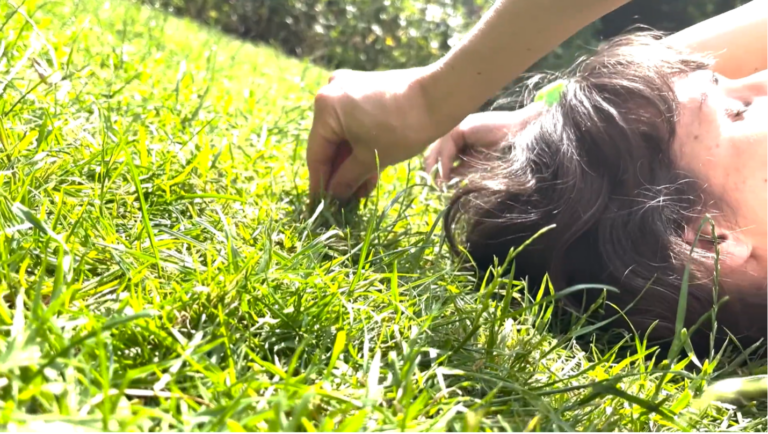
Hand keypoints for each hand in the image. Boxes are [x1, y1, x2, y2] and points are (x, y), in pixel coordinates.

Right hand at [307, 67, 446, 200]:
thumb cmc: (401, 129)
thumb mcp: (370, 159)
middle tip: (345, 201)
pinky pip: (356, 124)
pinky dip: (361, 147)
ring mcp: (349, 90)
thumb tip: (332, 195)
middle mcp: (331, 92)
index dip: (320, 183)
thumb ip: (345, 179)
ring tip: (360, 192)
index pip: (316, 153)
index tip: (320, 205)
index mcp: (325, 107)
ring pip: (345, 136)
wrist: (439, 98)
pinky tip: (369, 173)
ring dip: (352, 164)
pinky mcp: (366, 91)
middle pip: (330, 143)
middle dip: (340, 174)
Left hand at [424, 104, 542, 182]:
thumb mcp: (475, 164)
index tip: (437, 184)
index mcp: (459, 138)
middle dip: (432, 167)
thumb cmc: (502, 150)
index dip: (435, 167)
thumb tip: (442, 179)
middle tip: (433, 184)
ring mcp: (457, 125)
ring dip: (438, 166)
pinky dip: (445, 161)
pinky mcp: (461, 126)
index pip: (439, 152)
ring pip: (438, 146)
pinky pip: (447, 145)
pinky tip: (446, 174)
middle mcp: (456, 130)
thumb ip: (460, 169)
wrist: (519, 135)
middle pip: (434, 148)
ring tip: (440, 182)